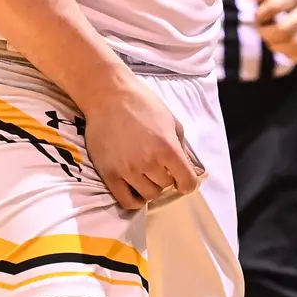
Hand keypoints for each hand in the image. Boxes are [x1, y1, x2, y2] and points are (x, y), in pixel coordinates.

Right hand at [82, 78, 204, 209]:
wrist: (109, 96)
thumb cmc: (142, 104)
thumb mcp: (171, 120)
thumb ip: (180, 145)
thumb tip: (186, 166)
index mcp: (167, 147)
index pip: (187, 182)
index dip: (188, 183)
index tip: (184, 179)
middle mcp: (149, 162)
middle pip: (165, 187)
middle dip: (166, 178)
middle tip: (159, 166)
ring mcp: (127, 170)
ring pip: (148, 195)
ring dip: (150, 187)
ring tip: (146, 173)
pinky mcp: (109, 174)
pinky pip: (126, 201)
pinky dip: (135, 200)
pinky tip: (137, 189)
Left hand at [255, 0, 296, 69]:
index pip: (276, 6)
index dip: (261, 14)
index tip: (259, 15)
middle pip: (284, 29)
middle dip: (266, 33)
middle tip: (261, 29)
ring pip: (294, 44)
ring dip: (275, 45)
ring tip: (270, 38)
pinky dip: (288, 53)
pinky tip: (283, 44)